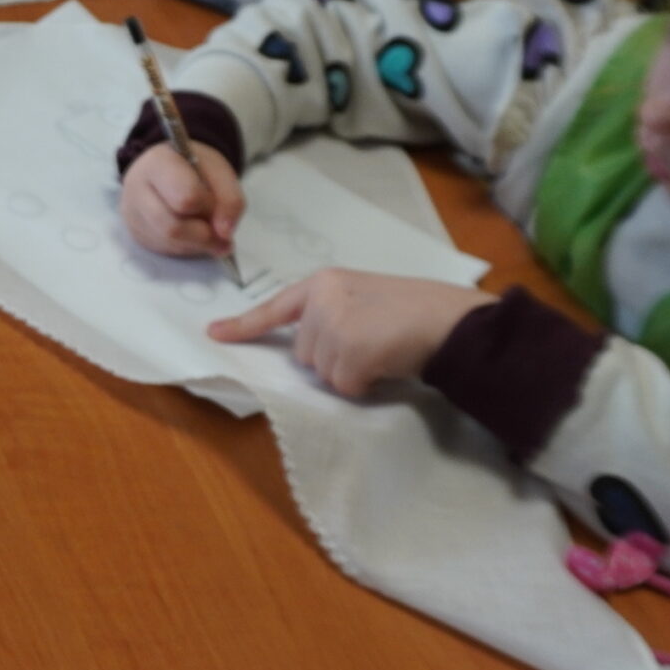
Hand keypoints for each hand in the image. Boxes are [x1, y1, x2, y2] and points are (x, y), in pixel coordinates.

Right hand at [120, 142, 243, 258]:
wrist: (168, 170)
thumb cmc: (194, 168)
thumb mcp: (219, 171)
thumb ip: (230, 199)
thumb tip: (224, 234)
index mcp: (158, 163)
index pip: (186, 198)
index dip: (209, 208)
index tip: (218, 205)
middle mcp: (136, 189)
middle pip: (172, 228)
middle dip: (204, 235)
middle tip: (219, 230)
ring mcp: (133, 214)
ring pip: (169, 243)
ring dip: (197, 244)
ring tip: (209, 231)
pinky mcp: (137, 234)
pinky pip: (165, 250)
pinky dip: (187, 247)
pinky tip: (193, 234)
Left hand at [205, 270, 497, 397]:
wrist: (455, 320)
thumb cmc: (418, 310)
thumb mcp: (366, 297)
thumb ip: (333, 312)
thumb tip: (307, 352)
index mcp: (326, 282)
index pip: (276, 306)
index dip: (244, 325)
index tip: (214, 334)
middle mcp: (322, 299)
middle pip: (304, 354)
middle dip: (335, 359)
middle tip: (374, 343)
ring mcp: (334, 324)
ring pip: (323, 374)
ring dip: (351, 373)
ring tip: (384, 350)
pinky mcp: (349, 350)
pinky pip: (344, 387)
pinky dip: (365, 386)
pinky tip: (388, 364)